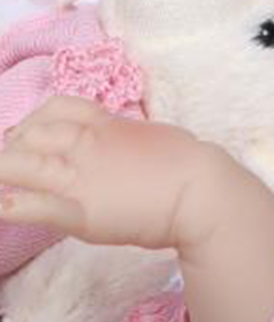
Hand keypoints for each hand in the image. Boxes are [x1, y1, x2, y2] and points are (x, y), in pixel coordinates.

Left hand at [0, 94, 223, 251]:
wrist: (204, 191)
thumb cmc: (190, 163)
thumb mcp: (154, 136)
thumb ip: (127, 137)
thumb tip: (122, 141)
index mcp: (107, 125)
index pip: (57, 107)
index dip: (34, 119)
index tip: (29, 136)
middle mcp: (87, 146)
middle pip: (29, 135)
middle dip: (10, 149)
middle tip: (10, 167)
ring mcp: (81, 179)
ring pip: (20, 166)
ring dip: (2, 171)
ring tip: (0, 183)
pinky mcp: (82, 213)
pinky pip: (37, 206)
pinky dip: (13, 206)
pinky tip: (4, 208)